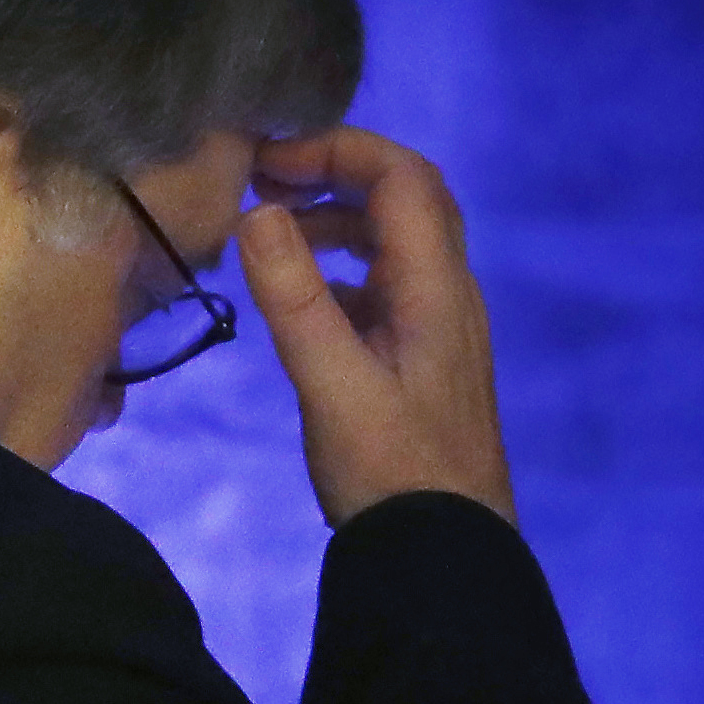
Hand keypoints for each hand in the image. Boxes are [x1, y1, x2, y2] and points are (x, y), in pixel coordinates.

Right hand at [237, 126, 517, 529]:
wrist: (444, 554)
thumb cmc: (391, 471)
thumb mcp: (332, 385)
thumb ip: (295, 298)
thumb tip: (256, 211)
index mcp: (435, 288)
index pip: (402, 176)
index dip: (338, 149)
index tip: (268, 161)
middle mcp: (446, 294)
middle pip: (406, 198)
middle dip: (337, 173)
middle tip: (265, 182)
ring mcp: (438, 328)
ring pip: (395, 243)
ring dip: (336, 221)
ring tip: (268, 234)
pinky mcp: (421, 360)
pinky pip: (385, 287)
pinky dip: (340, 270)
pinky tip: (297, 299)